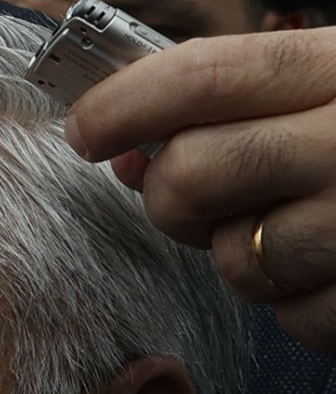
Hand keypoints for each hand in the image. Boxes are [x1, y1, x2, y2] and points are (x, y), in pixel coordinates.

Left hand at [67, 27, 335, 350]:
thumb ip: (239, 99)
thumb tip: (118, 145)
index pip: (204, 73)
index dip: (122, 103)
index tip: (82, 131)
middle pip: (198, 170)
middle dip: (168, 195)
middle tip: (182, 195)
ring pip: (240, 259)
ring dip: (238, 256)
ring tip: (283, 231)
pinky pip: (298, 320)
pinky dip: (299, 307)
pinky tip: (333, 273)